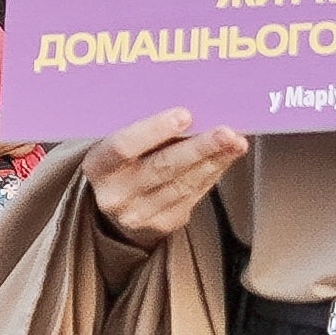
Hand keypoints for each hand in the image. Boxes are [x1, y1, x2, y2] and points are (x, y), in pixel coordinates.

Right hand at [82, 108, 247, 248]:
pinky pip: (193, 196)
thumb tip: (187, 111)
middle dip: (199, 148)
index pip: (124, 146)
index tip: (184, 115)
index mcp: (99, 166)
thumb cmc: (119, 160)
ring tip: (236, 143)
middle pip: (162, 168)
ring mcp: (140, 213)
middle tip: (226, 132)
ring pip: (183, 184)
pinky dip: (212, 174)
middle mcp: (116, 194)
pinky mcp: (163, 223)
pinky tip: (225, 158)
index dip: (154, 130)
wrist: (113, 202)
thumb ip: (142, 130)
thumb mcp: (116, 141)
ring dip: (214, 161)